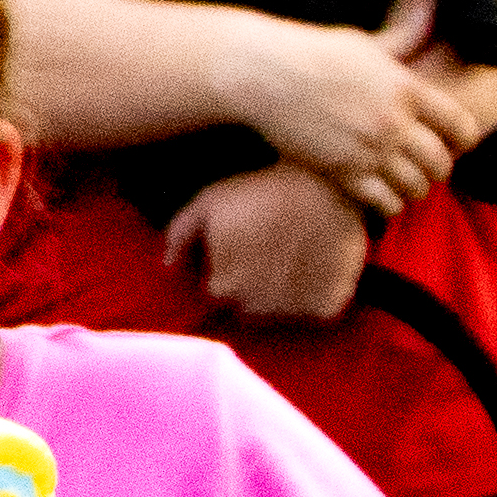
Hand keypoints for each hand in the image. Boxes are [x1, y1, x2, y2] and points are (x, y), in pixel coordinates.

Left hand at [165, 161, 376, 321]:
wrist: (328, 182)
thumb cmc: (263, 191)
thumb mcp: (209, 202)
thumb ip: (180, 235)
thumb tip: (169, 266)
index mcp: (222, 288)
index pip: (216, 294)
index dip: (226, 271)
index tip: (242, 249)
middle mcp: (256, 309)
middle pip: (246, 308)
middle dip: (251, 287)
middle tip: (267, 252)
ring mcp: (294, 313)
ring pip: (278, 314)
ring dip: (280, 296)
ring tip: (290, 259)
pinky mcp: (327, 310)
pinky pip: (314, 314)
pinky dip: (313, 297)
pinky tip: (313, 267)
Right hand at [213, 0, 477, 216]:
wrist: (262, 74)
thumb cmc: (311, 52)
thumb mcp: (365, 42)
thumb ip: (405, 37)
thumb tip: (432, 8)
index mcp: (406, 88)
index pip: (460, 126)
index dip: (463, 139)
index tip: (453, 141)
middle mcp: (393, 123)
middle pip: (441, 163)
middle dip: (438, 169)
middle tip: (425, 167)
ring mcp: (368, 151)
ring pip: (415, 188)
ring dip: (413, 189)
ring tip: (402, 183)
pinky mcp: (341, 173)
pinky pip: (383, 203)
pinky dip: (388, 205)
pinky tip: (379, 195)